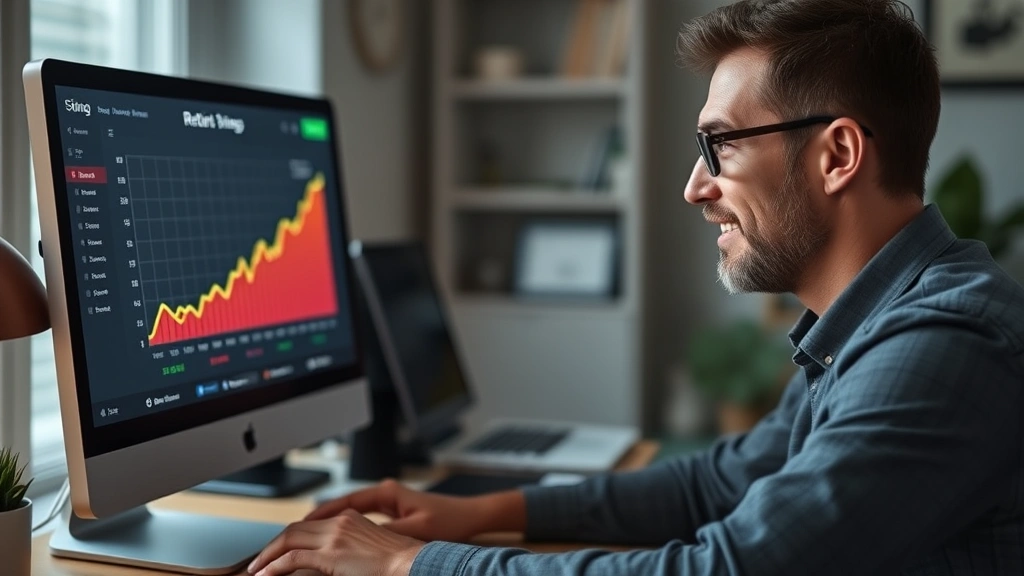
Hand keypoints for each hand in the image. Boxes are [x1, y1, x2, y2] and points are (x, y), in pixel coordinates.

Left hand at [247, 509, 423, 575]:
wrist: (412, 563)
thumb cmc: (400, 561)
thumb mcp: (372, 547)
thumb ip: (351, 548)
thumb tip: (335, 560)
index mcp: (350, 518)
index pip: (311, 523)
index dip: (291, 536)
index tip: (280, 548)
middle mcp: (340, 522)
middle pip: (295, 528)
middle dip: (274, 544)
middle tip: (261, 559)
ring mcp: (334, 536)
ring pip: (288, 539)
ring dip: (268, 555)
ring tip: (257, 569)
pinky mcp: (331, 554)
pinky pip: (293, 558)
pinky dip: (275, 566)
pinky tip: (266, 575)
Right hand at [305, 479, 524, 541]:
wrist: (473, 516)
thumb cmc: (449, 520)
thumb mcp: (414, 530)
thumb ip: (385, 534)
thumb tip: (355, 541)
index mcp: (386, 492)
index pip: (341, 502)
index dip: (317, 515)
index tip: (296, 526)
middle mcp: (384, 493)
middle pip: (339, 506)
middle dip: (315, 521)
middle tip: (290, 536)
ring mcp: (389, 502)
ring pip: (348, 513)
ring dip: (328, 525)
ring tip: (304, 540)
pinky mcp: (395, 512)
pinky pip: (361, 520)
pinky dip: (345, 529)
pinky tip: (336, 542)